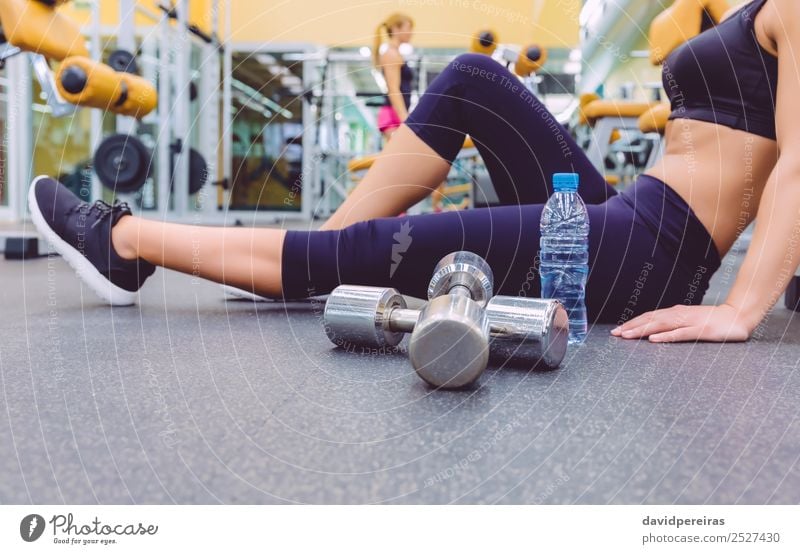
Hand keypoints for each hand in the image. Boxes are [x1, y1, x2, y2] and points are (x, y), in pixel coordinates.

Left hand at [610, 304, 752, 342]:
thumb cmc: (713, 321)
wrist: (739, 316)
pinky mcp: (701, 331)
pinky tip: (654, 339)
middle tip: (615, 333)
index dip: (633, 322)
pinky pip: (681, 333)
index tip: (618, 330)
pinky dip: (666, 336)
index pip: (650, 316)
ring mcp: (690, 322)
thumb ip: (674, 325)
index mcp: (676, 312)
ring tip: (627, 335)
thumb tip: (654, 331)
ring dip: (643, 330)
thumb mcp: (690, 321)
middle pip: (651, 319)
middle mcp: (680, 314)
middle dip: (632, 326)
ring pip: (662, 325)